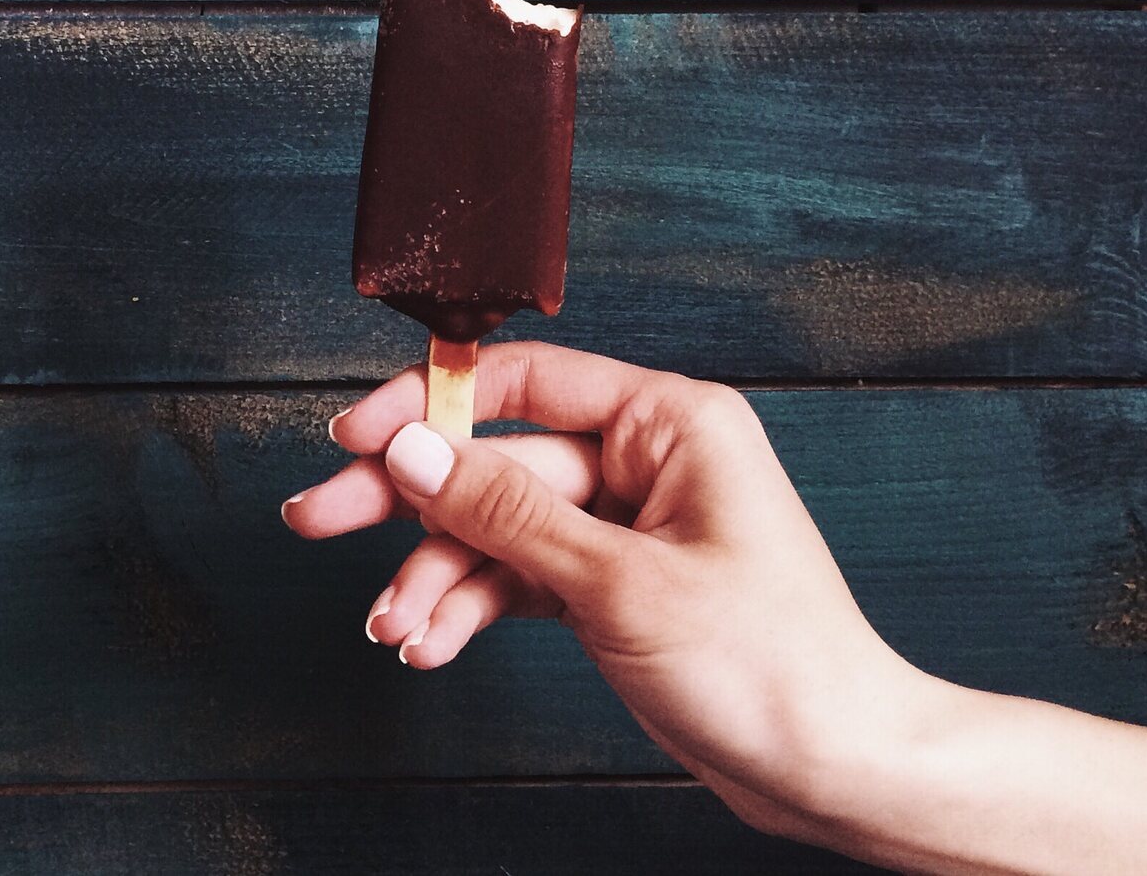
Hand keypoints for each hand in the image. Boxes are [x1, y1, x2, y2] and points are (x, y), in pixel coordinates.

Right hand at [282, 342, 919, 841]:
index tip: (358, 438)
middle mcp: (644, 461)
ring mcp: (624, 525)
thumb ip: (507, 512)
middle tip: (318, 517)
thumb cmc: (767, 662)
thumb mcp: (618, 581)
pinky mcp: (611, 582)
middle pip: (497, 461)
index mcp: (669, 423)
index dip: (432, 404)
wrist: (829, 764)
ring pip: (499, 529)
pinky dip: (474, 608)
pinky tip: (431, 641)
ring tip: (391, 627)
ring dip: (437, 576)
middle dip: (409, 501)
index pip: (525, 383)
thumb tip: (414, 451)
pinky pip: (521, 577)